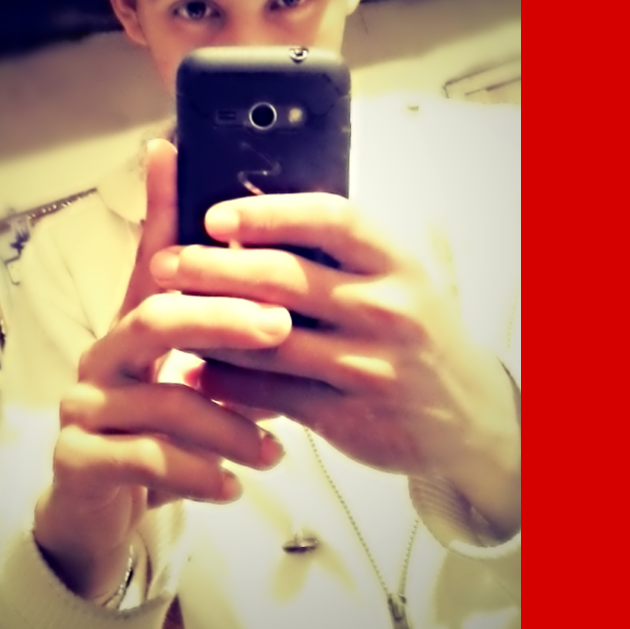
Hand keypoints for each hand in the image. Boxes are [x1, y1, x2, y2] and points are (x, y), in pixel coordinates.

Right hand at [33, 140, 289, 601]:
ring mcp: (84, 407)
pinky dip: (199, 473)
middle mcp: (101, 356)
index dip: (161, 207)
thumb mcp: (187, 377)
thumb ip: (214, 331)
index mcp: (131, 326)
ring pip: (163, 399)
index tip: (174, 153)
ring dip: (228, 424)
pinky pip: (147, 460)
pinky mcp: (78, 459)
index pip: (150, 258)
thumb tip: (267, 291)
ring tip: (275, 450)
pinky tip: (233, 486)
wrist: (100, 512)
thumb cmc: (154, 433)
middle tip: (281, 326)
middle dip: (222, 318)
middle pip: (156, 318)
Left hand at [150, 192, 519, 536]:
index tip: (214, 215)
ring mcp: (369, 366)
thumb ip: (337, 251)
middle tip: (164, 262)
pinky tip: (194, 370)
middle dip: (213, 268)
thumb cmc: (414, 328)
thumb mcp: (395, 277)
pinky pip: (272, 393)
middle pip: (284, 279)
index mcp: (396, 261)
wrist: (468, 414)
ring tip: (161, 312)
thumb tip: (247, 217)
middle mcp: (387, 309)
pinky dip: (226, 381)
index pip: (330, 219)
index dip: (267, 213)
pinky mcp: (349, 415)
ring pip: (268, 341)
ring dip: (207, 325)